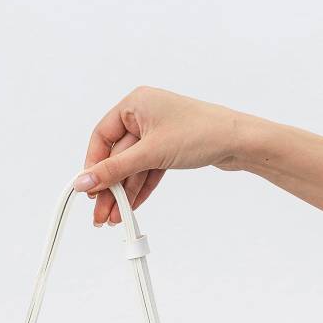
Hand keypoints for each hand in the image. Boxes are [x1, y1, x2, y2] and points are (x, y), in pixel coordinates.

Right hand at [74, 87, 245, 225]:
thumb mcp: (151, 153)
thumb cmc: (200, 133)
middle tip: (100, 215)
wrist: (239, 142)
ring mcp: (158, 133)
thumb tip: (83, 181)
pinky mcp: (170, 149)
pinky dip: (140, 188)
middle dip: (109, 187)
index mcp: (136, 103)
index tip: (88, 190)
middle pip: (117, 156)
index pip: (102, 136)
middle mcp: (144, 115)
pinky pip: (148, 170)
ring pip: (133, 167)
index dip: (93, 165)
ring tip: (115, 219)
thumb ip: (114, 169)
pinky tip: (131, 208)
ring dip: (124, 193)